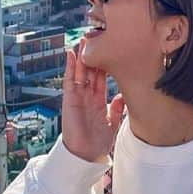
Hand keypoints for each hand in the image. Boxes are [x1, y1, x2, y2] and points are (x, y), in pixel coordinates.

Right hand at [62, 41, 124, 162]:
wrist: (86, 155)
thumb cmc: (98, 142)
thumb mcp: (113, 122)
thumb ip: (118, 108)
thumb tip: (123, 95)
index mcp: (98, 100)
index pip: (102, 77)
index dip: (106, 63)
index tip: (112, 49)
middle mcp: (87, 96)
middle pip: (90, 71)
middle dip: (93, 55)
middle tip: (97, 37)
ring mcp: (78, 97)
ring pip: (80, 72)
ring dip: (81, 56)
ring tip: (84, 39)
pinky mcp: (69, 100)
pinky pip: (69, 81)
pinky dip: (69, 67)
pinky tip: (71, 55)